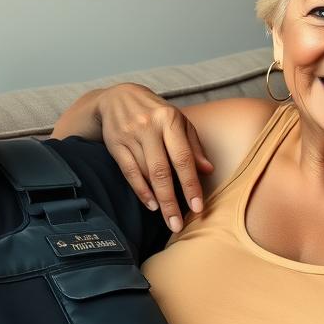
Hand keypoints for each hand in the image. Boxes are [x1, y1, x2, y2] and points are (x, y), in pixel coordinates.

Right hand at [95, 83, 213, 231]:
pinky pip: (129, 172)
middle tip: (177, 225)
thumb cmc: (155, 112)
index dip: (191, 184)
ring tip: (168, 217)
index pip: (183, 157)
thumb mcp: (178, 122)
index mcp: (170, 119)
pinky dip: (140, 190)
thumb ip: (193, 146)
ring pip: (145, 174)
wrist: (118, 97)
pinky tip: (151, 204)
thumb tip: (208, 170)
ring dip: (157, 198)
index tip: (197, 207)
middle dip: (171, 201)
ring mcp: (130, 135)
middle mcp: (150, 127)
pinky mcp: (115, 144)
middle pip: (162, 171)